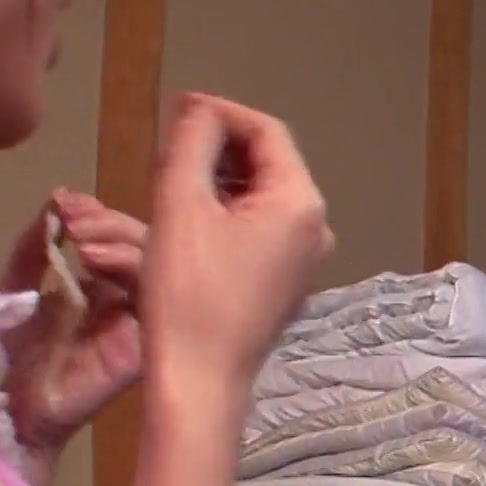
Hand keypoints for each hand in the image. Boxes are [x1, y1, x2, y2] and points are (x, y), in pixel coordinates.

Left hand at [0, 190, 146, 473]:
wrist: (8, 406)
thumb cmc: (9, 353)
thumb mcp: (16, 284)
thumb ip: (36, 245)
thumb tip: (58, 198)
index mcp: (105, 286)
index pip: (121, 239)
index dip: (99, 214)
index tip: (66, 200)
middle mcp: (129, 300)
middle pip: (147, 246)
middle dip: (110, 221)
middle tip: (75, 216)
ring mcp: (143, 322)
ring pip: (160, 266)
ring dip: (122, 240)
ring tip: (82, 235)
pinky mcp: (146, 344)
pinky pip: (158, 299)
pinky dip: (131, 269)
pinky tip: (95, 260)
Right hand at [142, 93, 332, 389]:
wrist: (199, 378)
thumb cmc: (188, 292)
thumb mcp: (182, 205)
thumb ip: (194, 144)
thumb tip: (201, 109)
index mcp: (301, 203)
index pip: (268, 132)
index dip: (221, 112)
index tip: (177, 107)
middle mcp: (316, 227)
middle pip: (270, 162)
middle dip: (220, 145)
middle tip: (169, 144)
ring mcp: (305, 258)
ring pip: (263, 195)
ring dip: (221, 178)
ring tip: (173, 177)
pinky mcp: (286, 281)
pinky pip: (261, 228)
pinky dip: (229, 210)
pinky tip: (190, 218)